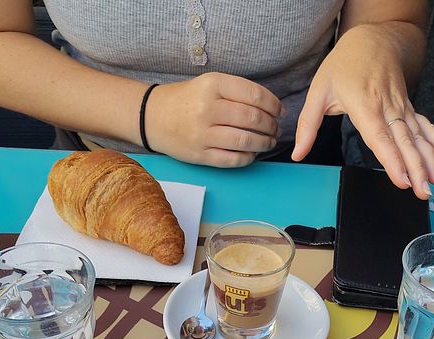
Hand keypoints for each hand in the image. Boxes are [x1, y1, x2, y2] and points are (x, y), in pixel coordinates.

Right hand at [145, 73, 281, 166]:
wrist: (153, 117)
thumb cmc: (188, 100)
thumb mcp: (210, 84)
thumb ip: (237, 92)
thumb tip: (271, 107)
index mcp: (213, 85)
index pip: (254, 95)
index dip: (273, 105)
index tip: (280, 111)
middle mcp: (208, 109)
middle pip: (253, 119)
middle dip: (271, 125)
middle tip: (275, 128)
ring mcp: (203, 134)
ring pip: (245, 141)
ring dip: (264, 143)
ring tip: (268, 141)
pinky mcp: (200, 155)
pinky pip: (233, 160)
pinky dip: (248, 158)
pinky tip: (252, 153)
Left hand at [292, 25, 433, 199]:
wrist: (372, 37)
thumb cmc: (344, 64)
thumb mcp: (318, 91)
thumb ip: (308, 125)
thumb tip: (298, 153)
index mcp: (364, 104)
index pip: (380, 137)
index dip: (392, 159)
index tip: (402, 179)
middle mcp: (387, 106)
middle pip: (403, 141)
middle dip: (415, 167)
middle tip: (422, 190)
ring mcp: (400, 106)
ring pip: (417, 135)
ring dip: (429, 159)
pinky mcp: (407, 107)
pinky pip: (424, 125)